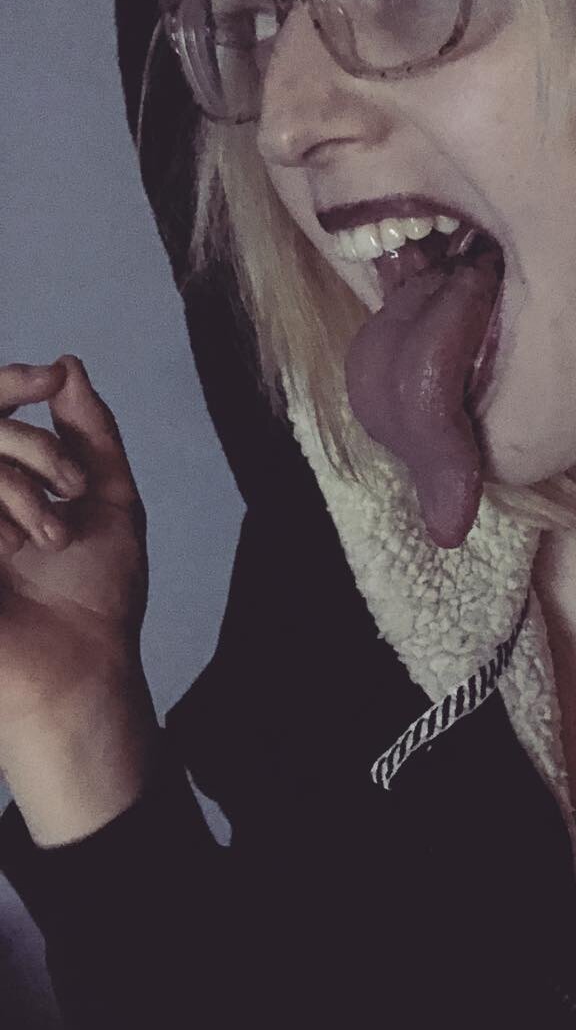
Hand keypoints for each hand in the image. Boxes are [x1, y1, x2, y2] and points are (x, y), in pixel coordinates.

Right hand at [0, 356, 154, 841]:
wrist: (77, 665)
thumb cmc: (98, 592)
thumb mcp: (111, 502)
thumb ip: (91, 433)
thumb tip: (69, 365)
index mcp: (7, 481)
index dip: (10, 383)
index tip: (47, 379)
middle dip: (31, 447)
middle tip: (73, 486)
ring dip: (19, 491)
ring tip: (50, 540)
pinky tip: (11, 552)